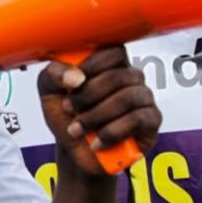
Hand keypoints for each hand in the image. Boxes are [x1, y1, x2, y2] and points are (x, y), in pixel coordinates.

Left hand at [38, 47, 161, 177]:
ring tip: (77, 130)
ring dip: (96, 116)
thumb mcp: (49, 92)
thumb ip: (53, 75)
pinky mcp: (152, 120)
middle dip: (88, 96)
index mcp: (110, 63)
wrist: (75, 151)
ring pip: (127, 98)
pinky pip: (138, 119)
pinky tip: (97, 142)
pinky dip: (112, 132)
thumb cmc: (66, 116)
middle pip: (118, 76)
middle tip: (68, 110)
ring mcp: (144, 97)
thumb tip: (77, 78)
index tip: (71, 84)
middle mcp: (131, 77)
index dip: (92, 65)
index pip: (113, 51)